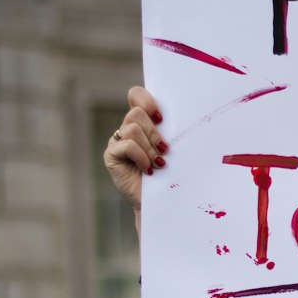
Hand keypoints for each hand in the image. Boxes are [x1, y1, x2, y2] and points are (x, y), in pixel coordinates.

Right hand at [103, 87, 166, 214]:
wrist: (161, 202)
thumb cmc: (171, 175)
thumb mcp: (174, 149)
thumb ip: (171, 131)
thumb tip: (186, 115)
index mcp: (143, 122)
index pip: (136, 95)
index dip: (146, 100)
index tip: (161, 117)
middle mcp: (128, 128)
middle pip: (137, 113)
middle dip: (154, 132)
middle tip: (164, 150)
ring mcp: (117, 141)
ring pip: (132, 128)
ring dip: (149, 148)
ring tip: (158, 163)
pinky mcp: (111, 155)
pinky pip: (126, 145)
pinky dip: (141, 156)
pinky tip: (149, 169)